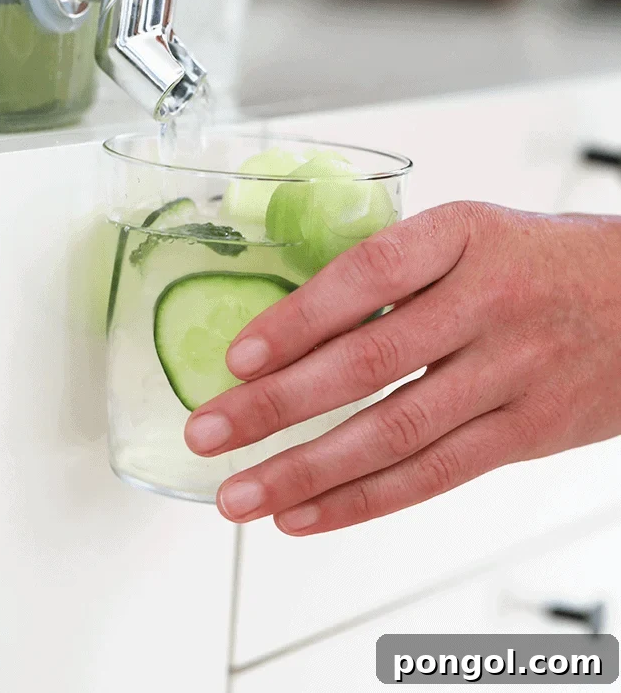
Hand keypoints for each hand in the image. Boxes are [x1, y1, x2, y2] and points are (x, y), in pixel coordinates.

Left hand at [183, 203, 620, 534]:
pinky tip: (304, 514)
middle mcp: (488, 302)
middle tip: (208, 431)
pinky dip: (363, 500)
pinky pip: (435, 475)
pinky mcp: (527, 433)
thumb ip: (396, 269)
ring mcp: (512, 373)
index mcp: (463, 235)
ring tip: (238, 493)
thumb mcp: (472, 233)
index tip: (238, 357)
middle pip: (371, 362)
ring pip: (396, 432)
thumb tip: (290, 322)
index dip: (300, 318)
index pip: (370, 274)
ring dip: (306, 469)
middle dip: (278, 405)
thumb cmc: (540, 261)